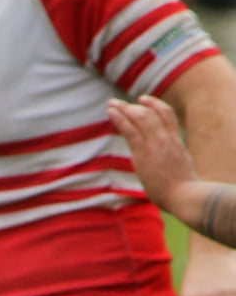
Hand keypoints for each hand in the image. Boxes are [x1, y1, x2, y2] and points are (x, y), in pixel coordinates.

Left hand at [107, 96, 198, 214]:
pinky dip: (120, 119)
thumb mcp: (180, 168)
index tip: (143, 101)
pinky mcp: (144, 152)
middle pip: (151, 113)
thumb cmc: (183, 188)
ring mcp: (157, 143)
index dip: (154, 105)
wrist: (185, 194)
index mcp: (176, 140)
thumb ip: (172, 160)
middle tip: (117, 103)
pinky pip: (130, 130)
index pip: (166, 115)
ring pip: (140, 117)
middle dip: (133, 106)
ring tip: (111, 104)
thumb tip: (166, 166)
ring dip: (124, 109)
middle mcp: (167, 138)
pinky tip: (111, 113)